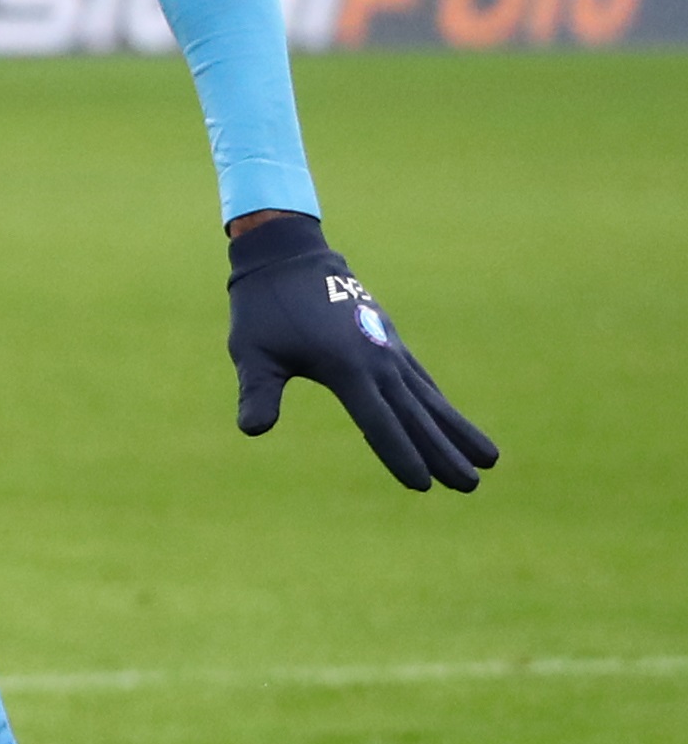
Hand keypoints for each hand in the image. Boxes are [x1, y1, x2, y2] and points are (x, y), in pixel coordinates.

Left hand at [226, 214, 496, 490]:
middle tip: (472, 486)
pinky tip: (453, 421)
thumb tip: (252, 430)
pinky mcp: (389, 339)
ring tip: (490, 460)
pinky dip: (439, 403)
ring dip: (456, 430)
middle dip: (443, 453)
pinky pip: (421, 379)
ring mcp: (388, 348)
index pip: (378, 422)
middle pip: (415, 415)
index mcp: (345, 366)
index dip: (399, 455)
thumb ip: (258, 392)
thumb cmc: (264, 309)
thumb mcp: (252, 352)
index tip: (424, 486)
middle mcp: (377, 358)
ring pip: (428, 398)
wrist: (288, 256)